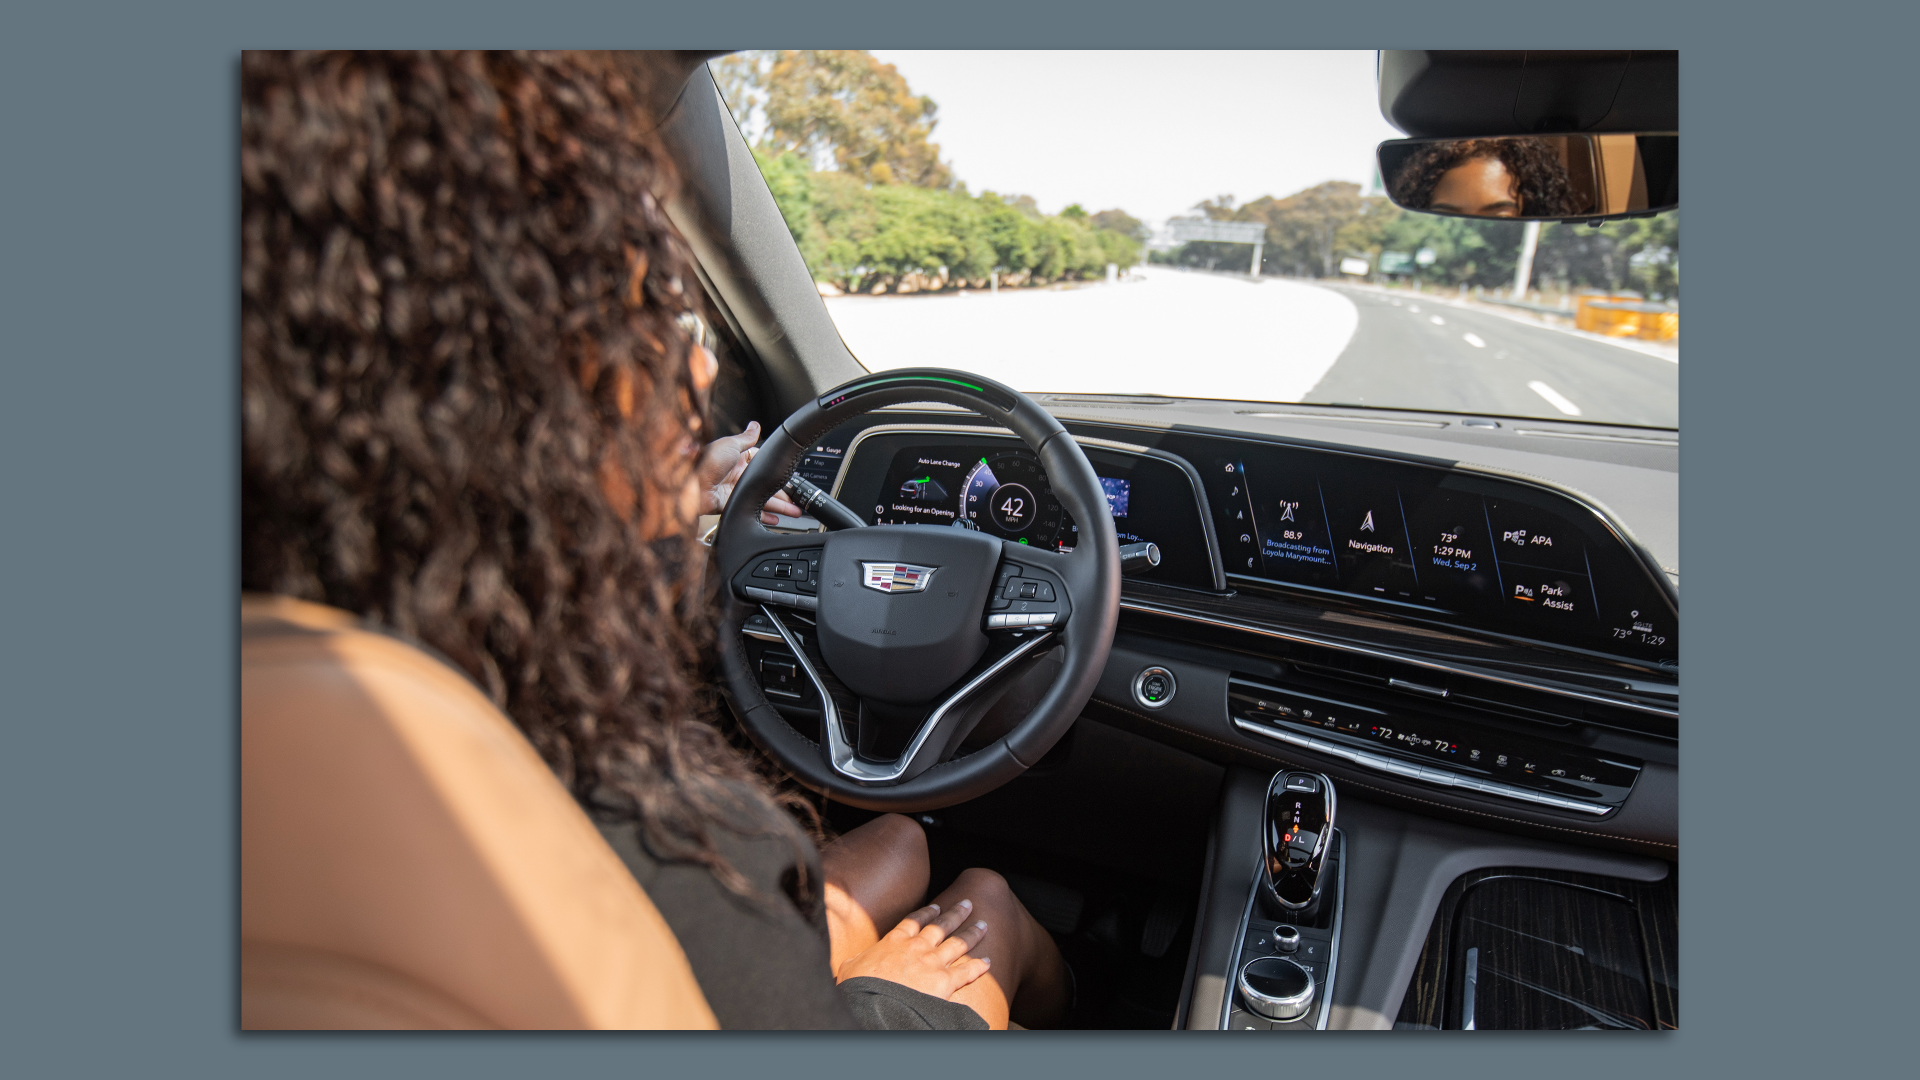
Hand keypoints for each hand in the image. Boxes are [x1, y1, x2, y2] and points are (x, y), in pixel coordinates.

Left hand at [697, 421, 803, 523]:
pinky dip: (765, 516)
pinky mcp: (731, 505)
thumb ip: (746, 438)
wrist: (690, 483)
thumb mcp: (730, 444)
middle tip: (797, 499)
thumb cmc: (706, 461)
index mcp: (738, 460)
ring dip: (780, 506)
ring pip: (763, 500)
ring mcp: (735, 491)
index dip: (776, 471)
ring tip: (794, 511)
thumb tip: (755, 425)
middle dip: (783, 493)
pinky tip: (775, 519)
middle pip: (766, 486)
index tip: (790, 477)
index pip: (762, 466)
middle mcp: (737, 476)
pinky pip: (752, 511)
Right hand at [833, 899, 991, 1000]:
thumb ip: (857, 960)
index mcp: (894, 941)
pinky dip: (980, 966)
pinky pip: (967, 972)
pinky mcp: (945, 982)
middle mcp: (917, 947)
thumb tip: (852, 961)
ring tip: (984, 924)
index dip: (927, 913)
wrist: (873, 1005)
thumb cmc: (858, 988)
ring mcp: (932, 963)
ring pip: (958, 943)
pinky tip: (989, 961)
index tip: (937, 906)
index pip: (914, 921)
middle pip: (942, 926)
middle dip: (956, 914)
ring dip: (973, 933)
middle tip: (968, 904)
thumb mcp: (850, 968)